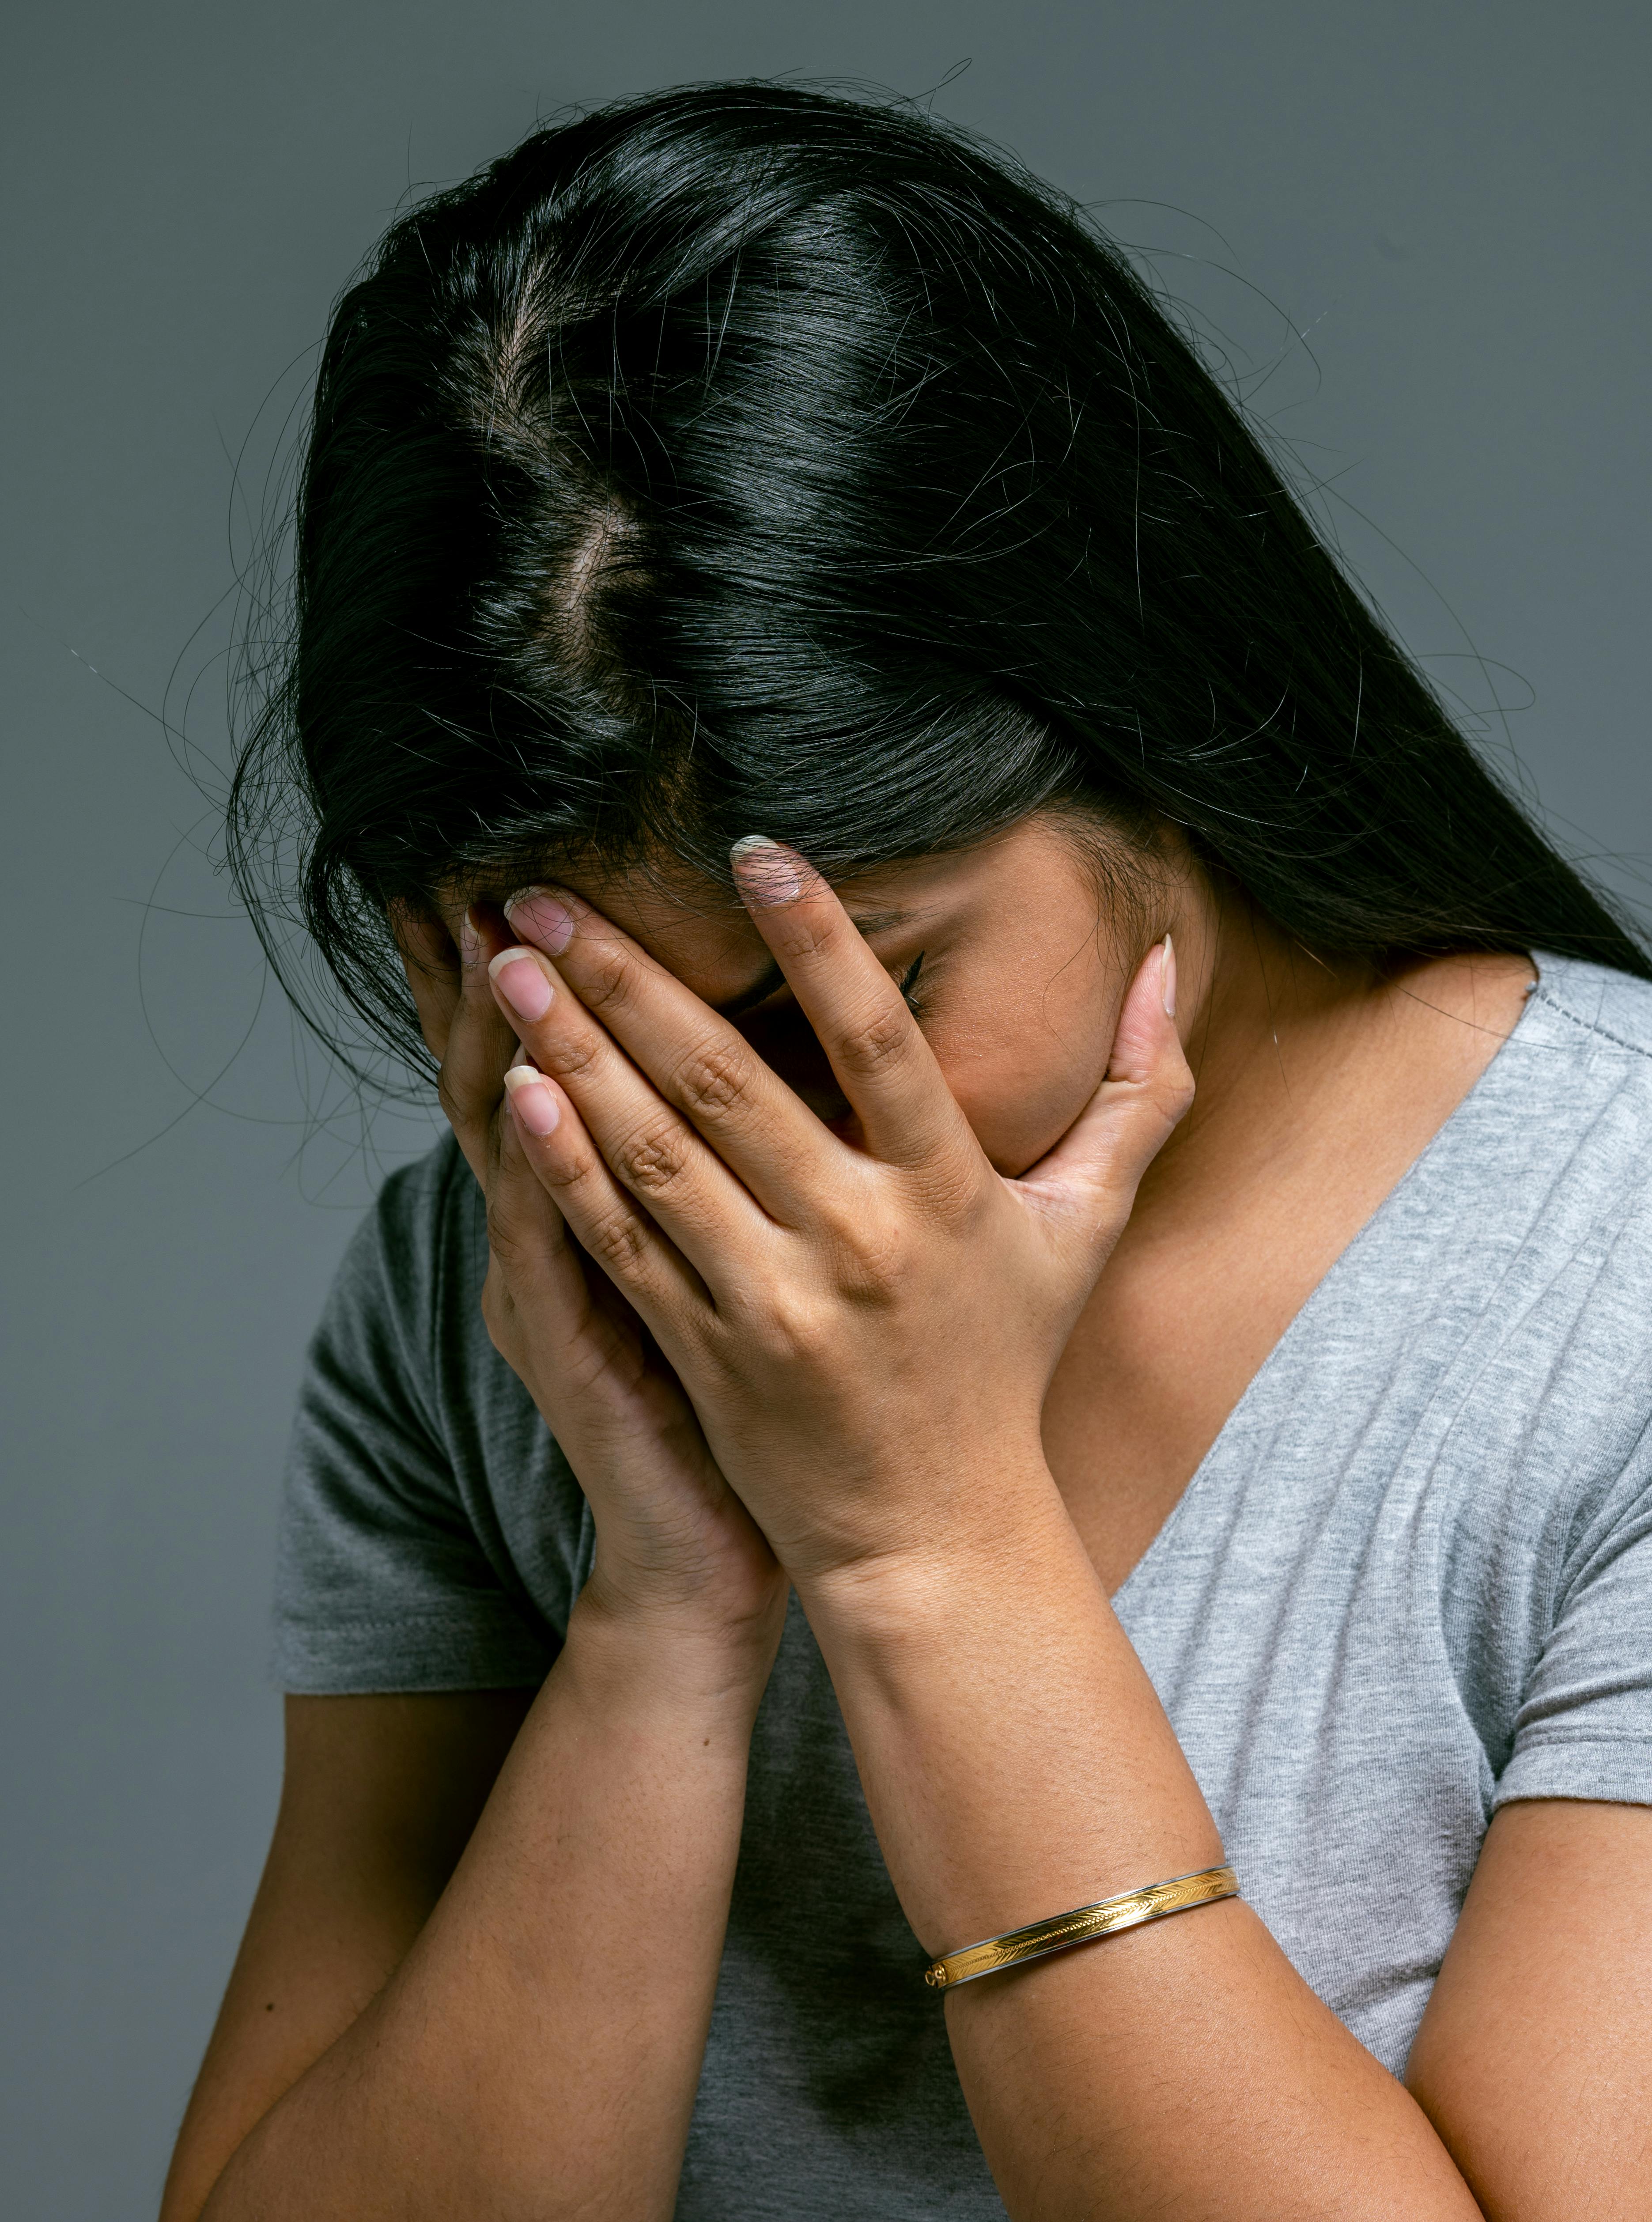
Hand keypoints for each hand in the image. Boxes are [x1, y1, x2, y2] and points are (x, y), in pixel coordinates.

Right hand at [392, 903, 785, 1654]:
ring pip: (516, 1142)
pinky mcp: (573, 1348)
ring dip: (506, 1042)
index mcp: (617, 1199)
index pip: (566, 1062)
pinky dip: (536, 1168)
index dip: (551, 974)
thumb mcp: (734, 1258)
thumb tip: (811, 1046)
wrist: (717, 1540)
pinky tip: (528, 1095)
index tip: (542, 868)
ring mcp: (555, 1286)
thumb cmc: (752, 1391)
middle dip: (502, 976)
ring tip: (504, 943)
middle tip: (493, 869)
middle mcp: (564, 1230)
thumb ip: (746, 1156)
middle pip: (514, 1077)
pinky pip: (546, 1244)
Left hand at [485, 845, 1192, 1591]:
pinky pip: (623, 1241)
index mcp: (948, 1195)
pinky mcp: (706, 1351)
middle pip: (726, 1084)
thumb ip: (1135, 1094)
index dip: (819, 941)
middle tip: (551, 889)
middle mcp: (855, 1241)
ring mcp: (771, 1301)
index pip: (879, 1044)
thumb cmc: (1003, 1363)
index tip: (753, 851)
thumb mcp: (1088, 1229)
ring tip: (509, 966)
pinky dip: (566, 1166)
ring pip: (655, 1152)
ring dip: (573, 1050)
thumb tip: (1170, 964)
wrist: (932, 1534)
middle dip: (630, 976)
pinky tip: (516, 1093)